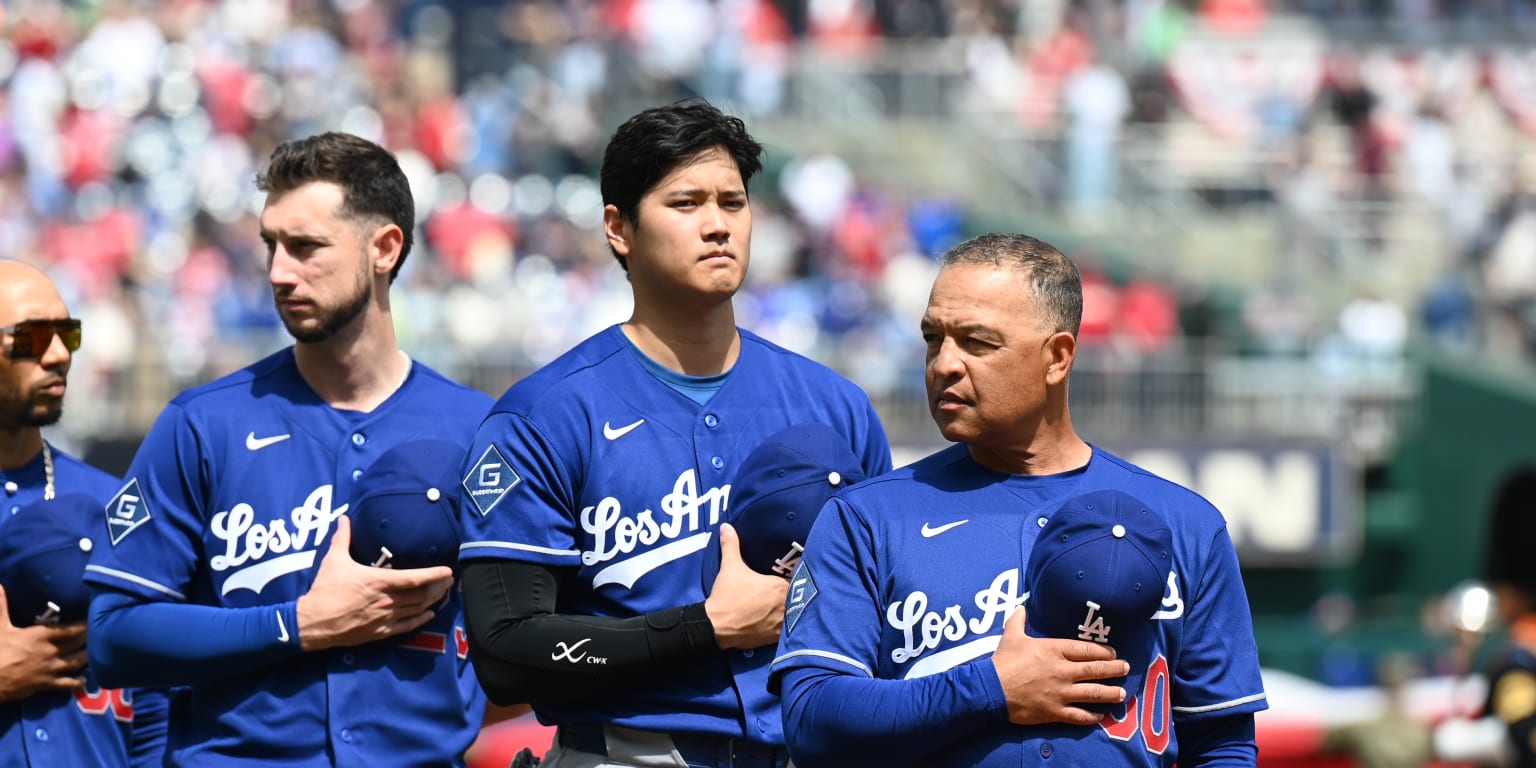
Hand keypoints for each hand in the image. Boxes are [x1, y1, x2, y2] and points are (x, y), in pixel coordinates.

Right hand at [0, 585, 87, 702]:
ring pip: (76, 662)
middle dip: (88, 640)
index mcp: (40, 636)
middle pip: (76, 644)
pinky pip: (66, 684)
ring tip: (96, 654)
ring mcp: (50, 668)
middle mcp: (50, 651)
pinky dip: (77, 682)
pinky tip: (83, 679)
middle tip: (99, 636)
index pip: (69, 629)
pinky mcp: (46, 684)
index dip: (84, 625)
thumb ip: (1, 606)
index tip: (94, 620)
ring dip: (86, 658)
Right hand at [295, 515, 454, 650]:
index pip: (414, 578)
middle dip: (439, 587)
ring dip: (433, 601)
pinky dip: (420, 620)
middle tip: (449, 581)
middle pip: (421, 595)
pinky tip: (429, 614)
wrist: (312, 622)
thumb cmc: (325, 590)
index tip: (448, 570)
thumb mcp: (334, 560)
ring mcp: (384, 618)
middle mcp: (386, 600)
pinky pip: (406, 627)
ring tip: (443, 593)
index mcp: (378, 581)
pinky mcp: (379, 632)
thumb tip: (344, 518)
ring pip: (416, 610)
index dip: (434, 575)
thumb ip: (342, 538)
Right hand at [704, 523, 788, 649]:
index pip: (798, 580)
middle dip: (797, 595)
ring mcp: (782, 624)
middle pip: (799, 598)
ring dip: (794, 611)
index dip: (798, 578)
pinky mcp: (775, 639)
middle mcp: (785, 606)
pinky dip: (787, 627)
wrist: (716, 626)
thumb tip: (726, 526)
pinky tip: (781, 622)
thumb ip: (731, 545)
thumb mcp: (730, 567)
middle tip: (793, 592)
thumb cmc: (727, 595)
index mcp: (779, 587)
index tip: (794, 576)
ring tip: (787, 608)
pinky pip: (788, 631)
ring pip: (795, 615)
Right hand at [993, 606, 1128, 725]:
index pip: (1086, 650)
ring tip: (1121, 693)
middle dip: (1114, 669)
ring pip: (1093, 693)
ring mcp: (1060, 693)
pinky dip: (1092, 716)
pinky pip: (1079, 716)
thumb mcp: (1011, 635)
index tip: (1113, 653)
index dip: (1103, 651)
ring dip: (1110, 693)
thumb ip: (1019, 620)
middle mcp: (1062, 671)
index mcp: (1054, 650)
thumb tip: (1022, 607)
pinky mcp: (1055, 712)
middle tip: (1125, 668)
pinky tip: (1101, 716)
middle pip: (1096, 670)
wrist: (990, 689)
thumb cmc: (1002, 661)